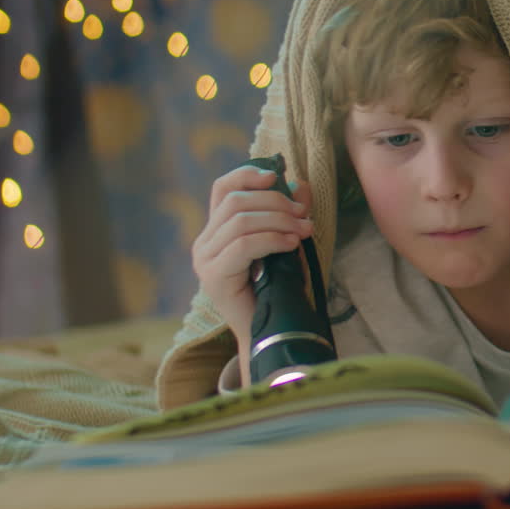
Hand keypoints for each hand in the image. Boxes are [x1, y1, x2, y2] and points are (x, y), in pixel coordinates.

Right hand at [191, 164, 313, 344]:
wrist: (269, 332)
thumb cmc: (277, 290)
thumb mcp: (285, 244)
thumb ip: (289, 215)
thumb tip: (302, 185)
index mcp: (217, 230)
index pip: (223, 189)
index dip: (247, 176)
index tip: (277, 177)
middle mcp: (205, 242)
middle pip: (235, 202)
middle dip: (275, 202)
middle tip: (304, 216)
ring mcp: (206, 259)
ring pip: (240, 221)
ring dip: (279, 221)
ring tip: (304, 231)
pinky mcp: (214, 276)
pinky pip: (243, 245)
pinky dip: (272, 239)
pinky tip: (291, 244)